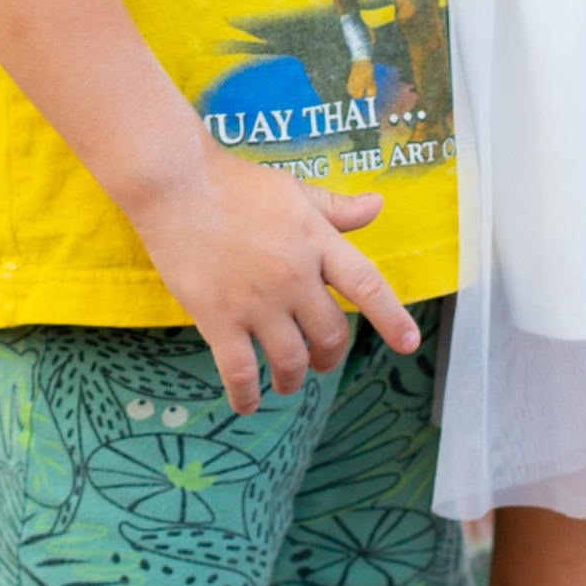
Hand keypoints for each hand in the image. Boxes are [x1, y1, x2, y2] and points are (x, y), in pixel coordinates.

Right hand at [125, 144, 417, 410]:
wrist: (176, 182)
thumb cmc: (235, 183)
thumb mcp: (293, 191)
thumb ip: (336, 209)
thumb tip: (377, 206)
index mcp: (317, 242)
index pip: (367, 286)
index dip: (392, 318)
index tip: (409, 344)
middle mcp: (294, 275)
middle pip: (330, 334)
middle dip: (330, 356)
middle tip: (321, 362)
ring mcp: (256, 300)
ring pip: (291, 360)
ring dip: (293, 379)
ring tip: (286, 383)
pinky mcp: (217, 317)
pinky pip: (240, 371)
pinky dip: (246, 395)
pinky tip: (247, 403)